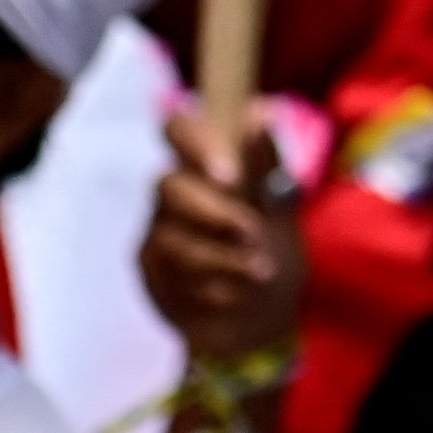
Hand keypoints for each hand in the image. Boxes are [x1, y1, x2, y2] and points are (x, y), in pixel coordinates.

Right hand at [138, 111, 302, 367]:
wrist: (262, 320)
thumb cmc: (270, 250)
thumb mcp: (280, 207)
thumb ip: (266, 163)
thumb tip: (259, 112)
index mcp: (204, 166)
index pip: (178, 129)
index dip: (195, 143)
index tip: (229, 174)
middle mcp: (172, 195)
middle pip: (167, 187)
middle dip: (214, 212)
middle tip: (254, 232)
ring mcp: (156, 235)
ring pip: (173, 239)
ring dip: (223, 258)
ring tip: (261, 272)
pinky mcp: (152, 274)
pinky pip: (173, 277)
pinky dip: (213, 286)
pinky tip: (237, 294)